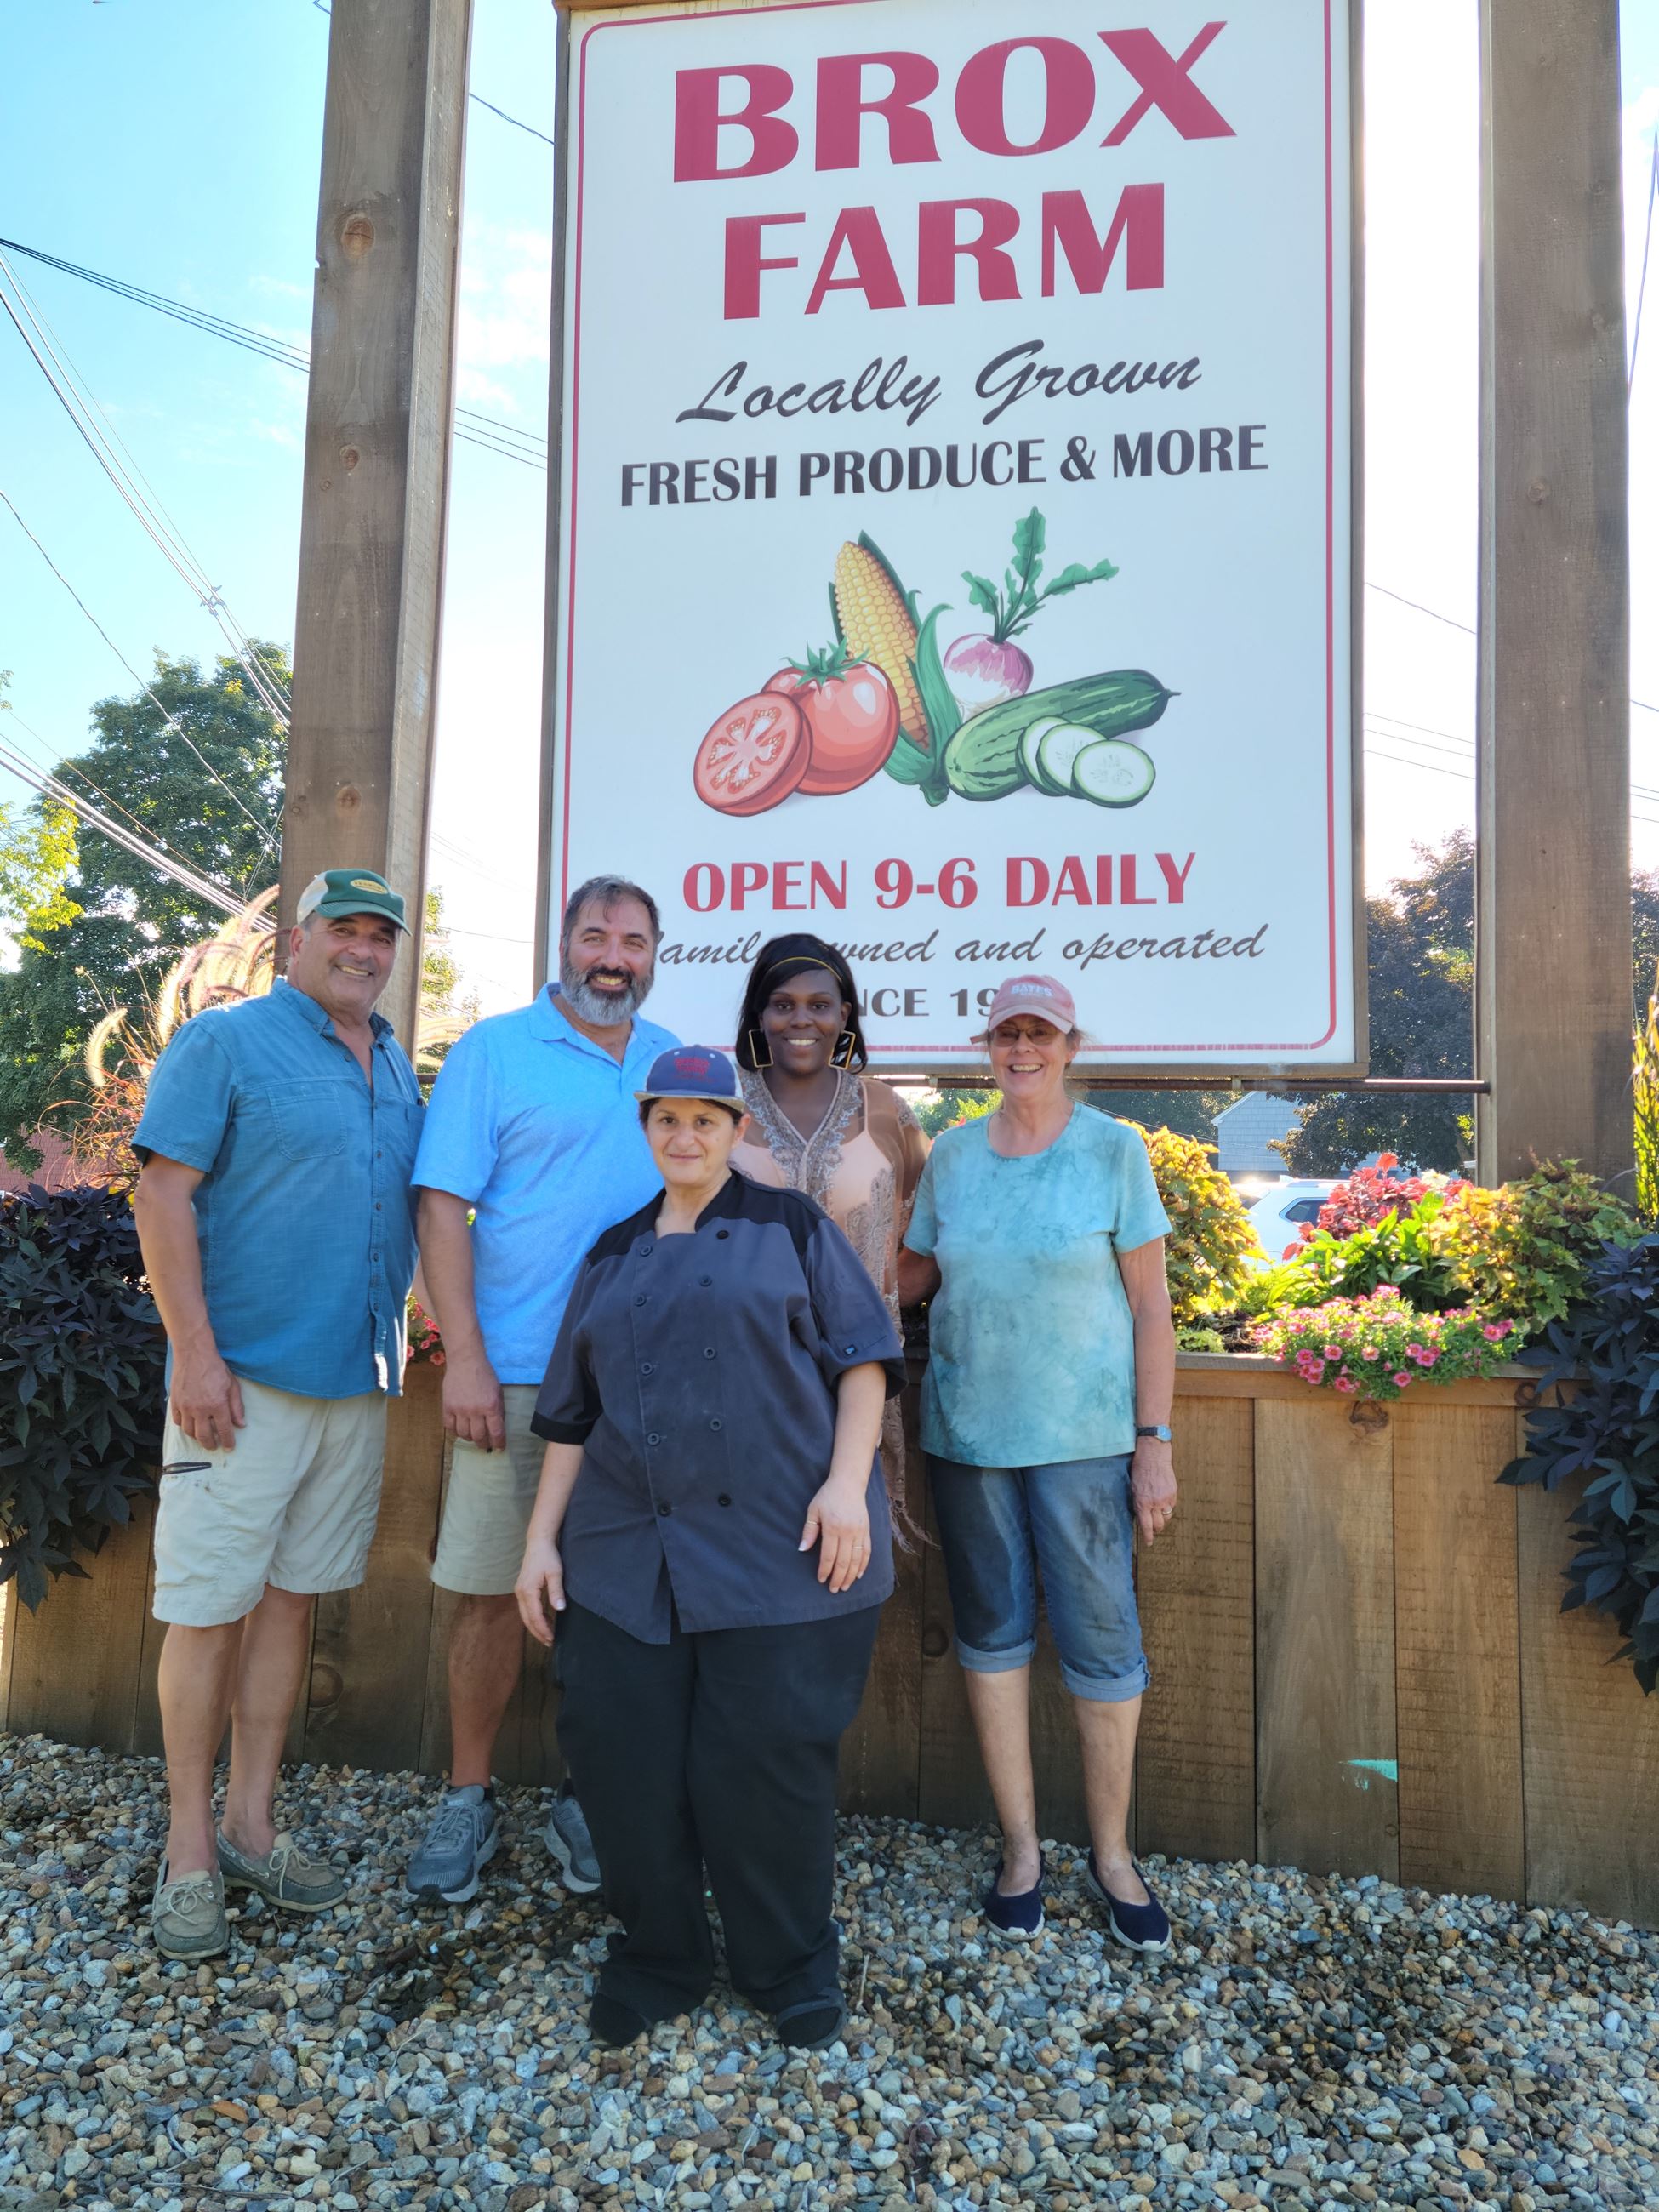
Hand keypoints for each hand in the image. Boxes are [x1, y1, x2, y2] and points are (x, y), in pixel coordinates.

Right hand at [170, 1346, 244, 1451]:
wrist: (194, 1354)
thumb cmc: (215, 1368)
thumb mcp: (232, 1385)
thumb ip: (236, 1407)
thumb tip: (241, 1424)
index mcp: (217, 1405)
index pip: (224, 1430)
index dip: (228, 1441)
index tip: (230, 1447)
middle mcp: (200, 1409)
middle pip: (204, 1436)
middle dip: (210, 1444)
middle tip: (214, 1446)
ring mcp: (185, 1407)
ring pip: (189, 1431)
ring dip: (196, 1437)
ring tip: (202, 1436)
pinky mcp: (175, 1402)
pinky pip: (177, 1421)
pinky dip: (184, 1426)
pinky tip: (190, 1424)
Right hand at [443, 1345, 504, 1450]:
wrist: (466, 1361)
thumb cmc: (485, 1375)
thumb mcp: (497, 1392)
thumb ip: (497, 1410)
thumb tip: (497, 1428)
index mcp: (491, 1406)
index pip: (496, 1432)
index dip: (498, 1443)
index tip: (499, 1448)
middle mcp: (475, 1410)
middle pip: (479, 1436)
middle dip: (483, 1444)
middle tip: (485, 1445)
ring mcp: (460, 1409)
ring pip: (464, 1434)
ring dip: (469, 1438)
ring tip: (472, 1436)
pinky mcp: (447, 1407)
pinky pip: (449, 1427)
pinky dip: (455, 1432)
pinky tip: (460, 1430)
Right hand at [515, 1536, 565, 1645]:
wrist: (538, 1542)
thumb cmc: (548, 1556)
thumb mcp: (555, 1573)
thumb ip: (556, 1591)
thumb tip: (560, 1609)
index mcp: (528, 1590)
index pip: (535, 1616)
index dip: (543, 1629)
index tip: (552, 1639)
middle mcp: (520, 1593)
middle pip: (527, 1619)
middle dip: (538, 1632)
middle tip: (549, 1643)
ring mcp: (519, 1591)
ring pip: (525, 1615)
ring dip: (535, 1626)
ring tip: (547, 1635)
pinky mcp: (522, 1589)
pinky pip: (526, 1608)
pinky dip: (534, 1617)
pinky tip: (545, 1619)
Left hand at [799, 1475, 871, 1592]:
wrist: (848, 1483)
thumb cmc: (827, 1496)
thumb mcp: (813, 1510)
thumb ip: (809, 1531)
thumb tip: (802, 1549)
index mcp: (832, 1527)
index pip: (829, 1556)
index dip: (825, 1570)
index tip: (821, 1580)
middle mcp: (848, 1532)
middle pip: (843, 1561)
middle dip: (838, 1578)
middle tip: (834, 1590)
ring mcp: (859, 1532)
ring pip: (856, 1560)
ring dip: (851, 1576)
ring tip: (845, 1587)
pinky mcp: (867, 1530)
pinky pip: (867, 1551)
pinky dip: (863, 1565)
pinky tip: (858, 1574)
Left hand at [1131, 1438, 1176, 1544]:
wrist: (1153, 1455)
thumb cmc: (1139, 1469)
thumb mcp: (1133, 1488)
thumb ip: (1138, 1503)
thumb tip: (1141, 1515)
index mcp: (1142, 1503)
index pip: (1146, 1526)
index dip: (1148, 1537)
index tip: (1148, 1543)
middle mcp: (1155, 1503)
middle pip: (1159, 1525)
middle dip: (1156, 1529)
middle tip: (1154, 1529)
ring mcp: (1166, 1499)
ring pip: (1167, 1517)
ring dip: (1163, 1518)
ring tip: (1158, 1514)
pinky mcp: (1174, 1493)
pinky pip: (1172, 1506)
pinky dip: (1168, 1506)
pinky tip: (1163, 1500)